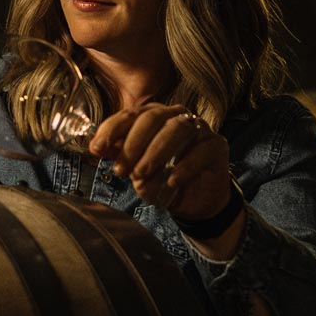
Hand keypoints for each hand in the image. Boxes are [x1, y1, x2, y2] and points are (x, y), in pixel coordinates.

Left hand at [89, 104, 232, 219]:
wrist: (196, 201)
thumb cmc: (164, 179)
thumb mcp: (137, 170)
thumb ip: (120, 156)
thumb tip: (97, 148)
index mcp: (154, 117)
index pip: (131, 114)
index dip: (113, 129)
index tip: (98, 148)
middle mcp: (177, 116)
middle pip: (153, 117)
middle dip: (133, 143)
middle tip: (121, 171)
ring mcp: (199, 128)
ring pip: (177, 129)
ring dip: (156, 152)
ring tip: (141, 176)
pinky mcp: (217, 145)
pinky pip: (201, 150)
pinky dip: (184, 167)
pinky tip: (172, 182)